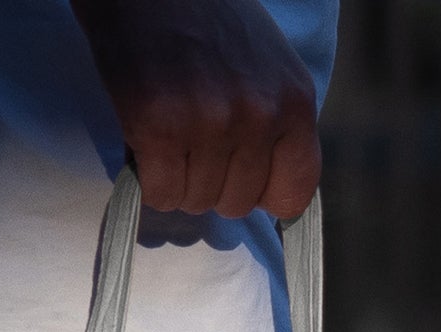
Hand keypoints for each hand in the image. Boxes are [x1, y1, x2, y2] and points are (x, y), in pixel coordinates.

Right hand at [70, 0, 321, 220]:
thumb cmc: (206, 19)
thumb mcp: (266, 66)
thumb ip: (276, 124)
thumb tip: (269, 193)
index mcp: (294, 101)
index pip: (293, 194)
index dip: (261, 192)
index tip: (238, 175)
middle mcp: (258, 114)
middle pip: (237, 203)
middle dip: (210, 182)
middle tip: (190, 139)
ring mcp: (210, 123)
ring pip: (195, 200)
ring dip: (176, 178)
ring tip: (168, 129)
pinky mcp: (161, 128)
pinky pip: (159, 192)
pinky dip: (147, 178)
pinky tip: (146, 138)